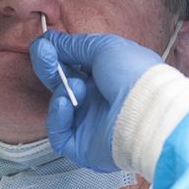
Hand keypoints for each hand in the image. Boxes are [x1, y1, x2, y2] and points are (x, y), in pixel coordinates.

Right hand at [30, 32, 162, 171]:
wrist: (146, 111)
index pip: (75, 67)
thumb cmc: (133, 75)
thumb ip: (76, 45)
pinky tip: (66, 104)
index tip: (44, 45)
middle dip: (50, 68)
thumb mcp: (106, 47)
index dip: (58, 55)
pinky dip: (58, 117)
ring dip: (63, 91)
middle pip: (64, 84)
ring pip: (60, 107)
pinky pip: (59, 134)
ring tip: (77, 86)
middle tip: (42, 54)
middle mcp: (100, 101)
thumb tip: (52, 41)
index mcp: (109, 78)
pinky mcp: (83, 148)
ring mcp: (91, 125)